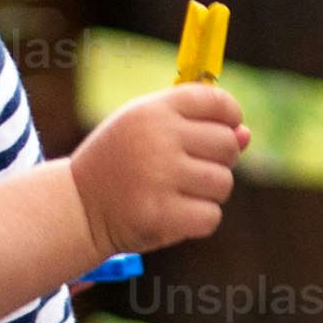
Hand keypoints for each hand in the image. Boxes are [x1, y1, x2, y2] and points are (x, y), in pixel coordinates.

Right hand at [68, 83, 247, 257]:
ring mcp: (159, 177)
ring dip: (209, 192)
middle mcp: (157, 139)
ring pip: (223, 183)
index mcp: (153, 111)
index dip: (231, 115)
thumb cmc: (120, 162)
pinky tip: (174, 214)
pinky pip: (210, 216)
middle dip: (219, 160)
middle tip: (191, 168)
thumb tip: (245, 134)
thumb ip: (194, 126)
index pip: (216, 102)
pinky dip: (199, 220)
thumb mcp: (148, 130)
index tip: (226, 128)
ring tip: (179, 192)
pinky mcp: (160, 214)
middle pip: (227, 144)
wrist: (77, 206)